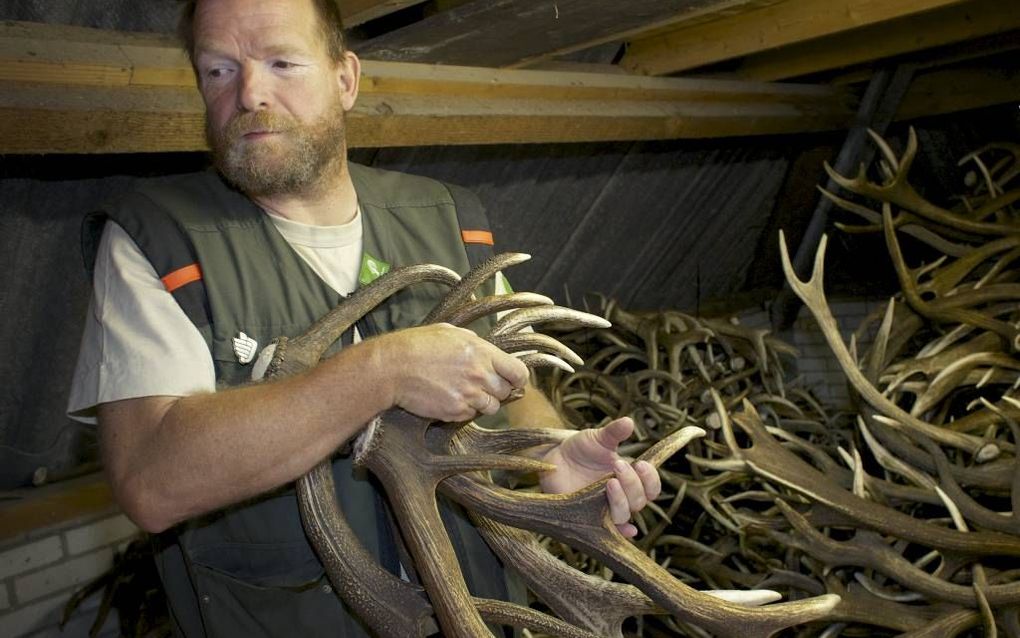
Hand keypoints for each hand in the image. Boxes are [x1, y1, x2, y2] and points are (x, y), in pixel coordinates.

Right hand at [375, 323, 528, 421]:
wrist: (392, 368)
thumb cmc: (417, 345)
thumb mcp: (449, 332)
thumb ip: (474, 341)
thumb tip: (487, 348)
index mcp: (482, 352)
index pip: (518, 372)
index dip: (518, 378)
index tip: (512, 380)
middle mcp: (480, 374)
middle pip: (506, 392)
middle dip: (497, 390)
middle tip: (480, 385)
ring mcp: (468, 395)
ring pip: (490, 407)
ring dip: (481, 402)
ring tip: (461, 391)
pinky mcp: (455, 411)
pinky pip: (470, 415)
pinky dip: (462, 410)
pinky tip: (447, 397)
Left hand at [539, 417, 660, 536]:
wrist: (555, 459)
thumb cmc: (581, 448)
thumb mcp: (598, 437)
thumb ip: (614, 432)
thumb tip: (629, 422)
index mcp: (629, 477)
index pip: (651, 486)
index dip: (650, 478)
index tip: (641, 464)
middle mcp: (622, 496)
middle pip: (639, 500)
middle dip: (632, 483)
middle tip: (618, 466)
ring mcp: (606, 508)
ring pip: (625, 514)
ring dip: (622, 500)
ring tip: (609, 482)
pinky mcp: (590, 518)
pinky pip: (610, 531)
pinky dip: (622, 532)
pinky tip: (628, 529)